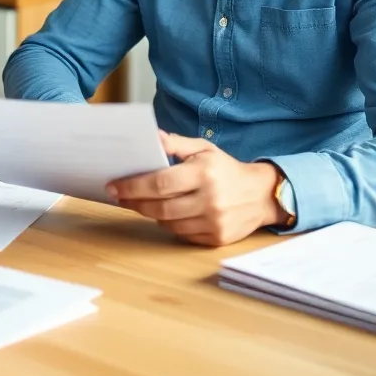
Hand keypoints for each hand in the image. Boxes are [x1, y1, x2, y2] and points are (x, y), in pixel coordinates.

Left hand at [107, 132, 281, 246]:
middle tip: (118, 197)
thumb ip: (177, 143)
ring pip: (168, 223)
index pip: (160, 183)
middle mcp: (210, 200)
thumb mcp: (204, 148)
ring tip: (138, 203)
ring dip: (149, 213)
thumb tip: (152, 137)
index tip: (114, 186)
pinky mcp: (217, 238)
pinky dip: (169, 225)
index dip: (133, 186)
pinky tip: (163, 214)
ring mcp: (214, 222)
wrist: (261, 194)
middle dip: (134, 202)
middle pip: (160, 207)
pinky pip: (182, 234)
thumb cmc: (227, 168)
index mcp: (204, 174)